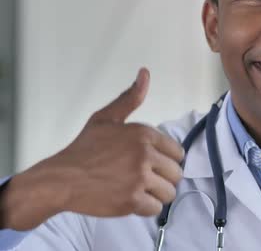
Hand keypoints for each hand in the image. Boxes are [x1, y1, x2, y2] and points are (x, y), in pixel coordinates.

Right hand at [0, 68, 184, 230]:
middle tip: (144, 179)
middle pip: (177, 173)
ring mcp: (139, 178)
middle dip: (163, 178)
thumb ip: (130, 98)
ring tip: (139, 190)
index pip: (178, 153)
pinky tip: (131, 200)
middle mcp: (145, 154)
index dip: (166, 161)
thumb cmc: (84, 149)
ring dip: (156, 195)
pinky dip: (145, 208)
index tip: (151, 164)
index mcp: (144, 134)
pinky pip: (155, 209)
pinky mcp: (132, 200)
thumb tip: (145, 73)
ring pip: (169, 192)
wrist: (61, 178)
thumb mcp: (106, 118)